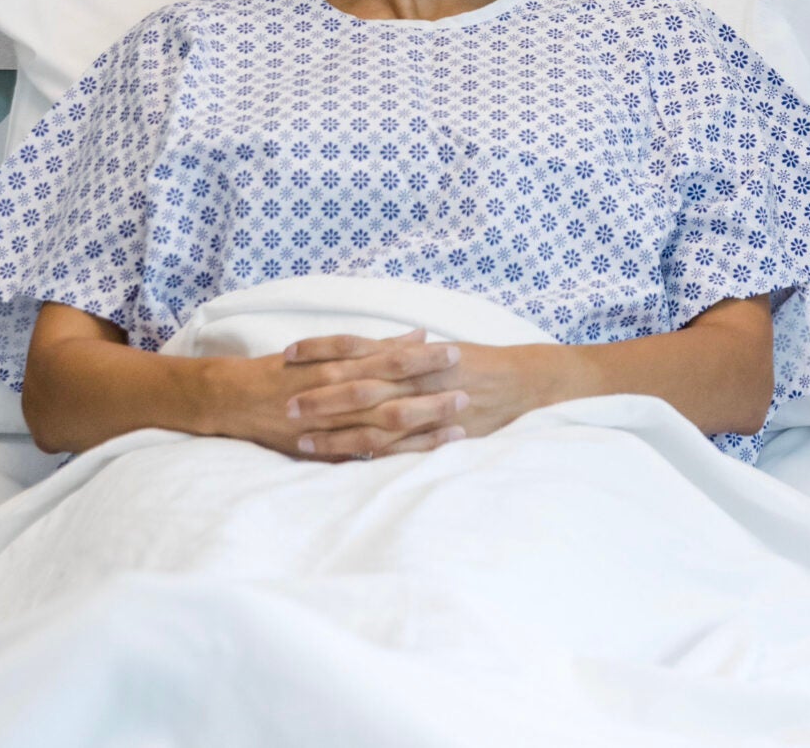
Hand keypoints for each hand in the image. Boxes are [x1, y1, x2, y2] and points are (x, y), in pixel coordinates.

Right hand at [214, 329, 468, 461]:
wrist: (239, 397)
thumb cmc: (290, 370)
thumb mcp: (332, 350)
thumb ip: (378, 345)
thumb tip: (420, 336)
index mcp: (343, 364)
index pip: (390, 359)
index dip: (424, 359)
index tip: (457, 355)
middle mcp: (339, 392)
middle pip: (392, 393)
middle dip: (429, 395)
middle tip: (466, 392)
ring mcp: (333, 423)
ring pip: (382, 427)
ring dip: (420, 429)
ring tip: (456, 430)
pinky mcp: (325, 448)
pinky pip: (363, 454)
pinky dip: (390, 455)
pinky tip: (419, 457)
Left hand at [287, 336, 566, 447]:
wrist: (524, 381)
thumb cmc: (481, 362)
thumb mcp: (439, 348)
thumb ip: (405, 348)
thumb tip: (377, 344)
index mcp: (410, 353)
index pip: (355, 348)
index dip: (320, 350)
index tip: (287, 354)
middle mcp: (413, 377)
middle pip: (356, 386)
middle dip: (319, 396)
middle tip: (284, 405)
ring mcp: (425, 407)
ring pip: (371, 421)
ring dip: (335, 433)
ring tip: (302, 442)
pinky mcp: (437, 431)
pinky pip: (399, 447)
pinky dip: (372, 455)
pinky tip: (345, 464)